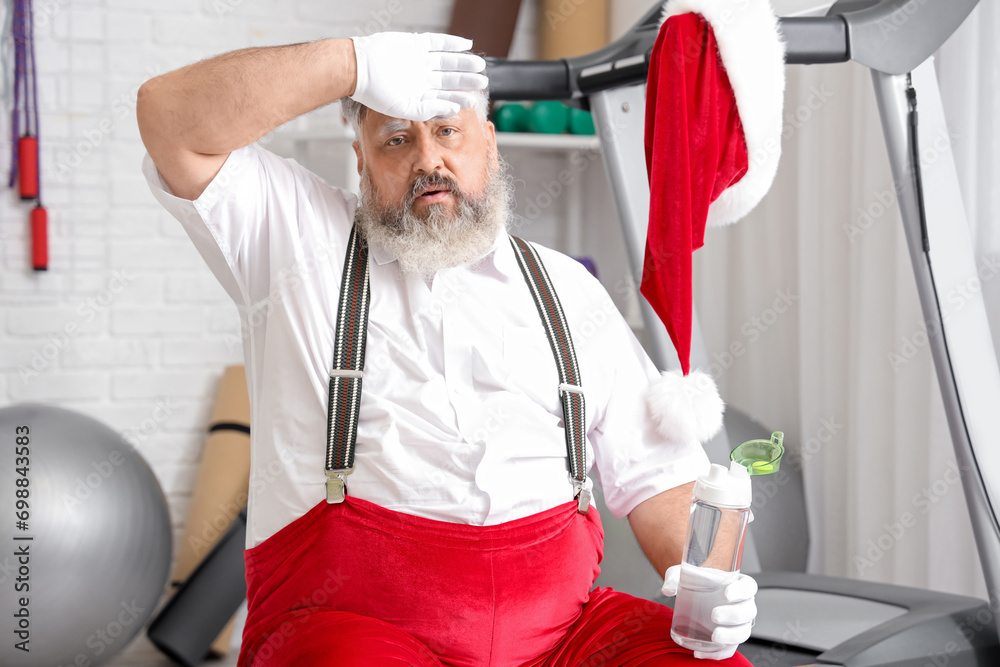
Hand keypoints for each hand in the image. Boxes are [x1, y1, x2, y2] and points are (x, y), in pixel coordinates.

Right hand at [349, 32, 487, 121]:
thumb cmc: (375, 92)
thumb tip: (452, 109)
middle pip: (449, 77)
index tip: (473, 99)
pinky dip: (451, 43)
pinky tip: (466, 45)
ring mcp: (419, 59)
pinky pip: (437, 42)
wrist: (357, 69)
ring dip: (463, 62)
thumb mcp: (405, 108)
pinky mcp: (415, 43)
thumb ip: (429, 109)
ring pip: (447, 60)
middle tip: (483, 81)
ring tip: (479, 65)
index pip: (444, 95)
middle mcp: (421, 77)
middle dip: (466, 79)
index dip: (459, 97)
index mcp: (418, 93)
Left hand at [662, 565, 757, 659]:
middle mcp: (744, 604)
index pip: (748, 586)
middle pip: (748, 611)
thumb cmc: (697, 581)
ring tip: (714, 636)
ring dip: (731, 636)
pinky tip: (700, 653)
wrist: (696, 595)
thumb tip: (667, 589)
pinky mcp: (729, 638)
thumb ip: (675, 577)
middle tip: (714, 615)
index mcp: (738, 585)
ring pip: (743, 632)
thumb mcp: (684, 574)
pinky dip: (718, 653)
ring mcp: (739, 623)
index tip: (726, 593)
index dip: (741, 590)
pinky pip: (729, 649)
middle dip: (734, 615)